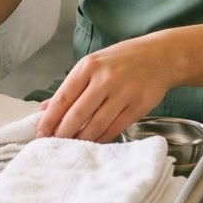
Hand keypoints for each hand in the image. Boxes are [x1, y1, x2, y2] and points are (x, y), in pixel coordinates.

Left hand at [36, 34, 172, 141]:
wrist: (161, 56)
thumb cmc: (123, 60)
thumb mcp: (93, 64)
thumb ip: (70, 87)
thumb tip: (44, 108)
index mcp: (88, 67)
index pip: (63, 98)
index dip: (49, 119)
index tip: (40, 133)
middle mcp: (104, 79)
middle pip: (77, 114)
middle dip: (62, 133)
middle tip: (53, 145)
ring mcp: (123, 93)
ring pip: (96, 125)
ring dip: (81, 139)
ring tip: (71, 147)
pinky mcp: (138, 106)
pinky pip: (115, 128)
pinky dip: (102, 138)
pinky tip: (94, 142)